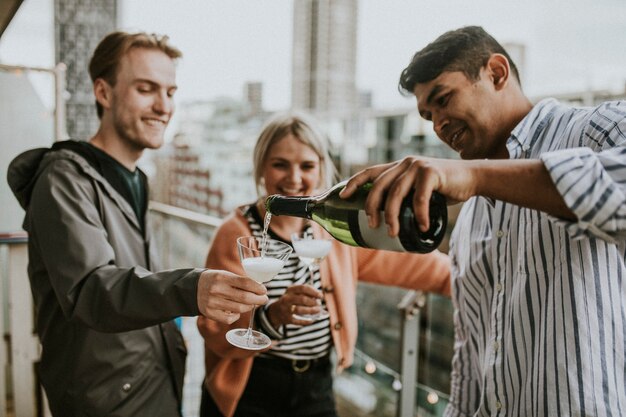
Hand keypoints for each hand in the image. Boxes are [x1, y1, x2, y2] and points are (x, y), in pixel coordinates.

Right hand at [197, 269, 267, 324]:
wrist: (192, 288)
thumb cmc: (214, 280)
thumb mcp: (225, 274)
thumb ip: (240, 281)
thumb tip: (259, 288)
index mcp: (222, 277)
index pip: (245, 282)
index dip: (257, 287)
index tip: (264, 290)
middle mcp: (217, 290)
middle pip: (244, 297)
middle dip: (258, 299)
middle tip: (264, 299)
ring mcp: (212, 302)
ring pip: (239, 309)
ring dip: (249, 307)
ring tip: (252, 304)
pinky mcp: (209, 313)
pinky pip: (229, 319)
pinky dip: (237, 315)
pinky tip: (237, 311)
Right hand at [267, 285, 321, 326]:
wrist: (276, 312)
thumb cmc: (290, 301)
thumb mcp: (294, 293)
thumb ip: (306, 293)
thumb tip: (319, 297)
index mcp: (290, 290)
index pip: (303, 288)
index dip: (314, 292)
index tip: (321, 296)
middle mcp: (287, 299)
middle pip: (302, 299)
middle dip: (313, 302)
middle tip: (319, 305)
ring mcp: (286, 309)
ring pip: (299, 310)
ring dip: (311, 311)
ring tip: (317, 311)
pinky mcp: (287, 319)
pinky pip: (298, 321)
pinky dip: (306, 321)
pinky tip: (312, 320)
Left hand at [339, 156, 475, 235]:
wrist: (472, 178)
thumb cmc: (444, 189)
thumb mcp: (419, 190)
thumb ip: (405, 198)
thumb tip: (388, 222)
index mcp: (397, 167)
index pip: (369, 172)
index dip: (353, 183)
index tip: (342, 196)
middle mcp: (404, 163)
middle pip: (378, 185)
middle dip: (371, 207)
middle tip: (373, 225)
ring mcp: (417, 166)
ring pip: (396, 193)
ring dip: (393, 216)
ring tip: (394, 233)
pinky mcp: (432, 172)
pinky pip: (419, 198)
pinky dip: (419, 215)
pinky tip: (421, 227)